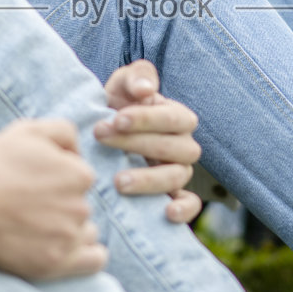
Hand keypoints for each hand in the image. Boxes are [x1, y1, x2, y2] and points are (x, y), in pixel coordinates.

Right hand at [0, 119, 104, 279]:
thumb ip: (64, 132)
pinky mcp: (56, 262)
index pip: (82, 182)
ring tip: (39, 230)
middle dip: (64, 208)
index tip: (37, 187)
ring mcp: (69, 237)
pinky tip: (68, 250)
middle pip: (82, 209)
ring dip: (70, 232)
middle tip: (32, 209)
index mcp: (80, 175)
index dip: (60, 183)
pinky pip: (93, 261)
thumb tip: (78, 153)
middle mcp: (81, 206)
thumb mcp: (30, 130)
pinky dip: (86, 257)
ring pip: (86, 234)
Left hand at [98, 60, 202, 222]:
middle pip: (173, 148)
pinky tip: (166, 213)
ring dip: (149, 179)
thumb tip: (145, 90)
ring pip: (177, 177)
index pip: (172, 118)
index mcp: (177, 117)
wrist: (103, 133)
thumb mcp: (122, 84)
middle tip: (102, 138)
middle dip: (136, 143)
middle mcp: (184, 146)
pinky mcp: (174, 196)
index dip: (146, 119)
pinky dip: (184, 210)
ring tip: (118, 182)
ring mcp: (180, 172)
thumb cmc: (117, 105)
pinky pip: (191, 205)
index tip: (116, 118)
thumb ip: (135, 78)